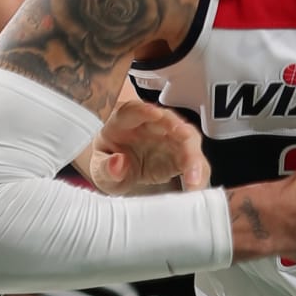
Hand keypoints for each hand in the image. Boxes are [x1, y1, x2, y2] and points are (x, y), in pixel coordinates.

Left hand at [89, 96, 210, 195]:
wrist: (116, 173)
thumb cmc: (107, 164)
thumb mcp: (98, 169)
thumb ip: (105, 167)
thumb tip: (118, 163)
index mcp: (123, 121)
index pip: (133, 110)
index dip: (145, 111)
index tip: (156, 114)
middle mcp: (150, 125)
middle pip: (169, 121)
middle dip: (180, 131)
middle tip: (186, 142)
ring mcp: (168, 138)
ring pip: (187, 139)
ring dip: (194, 157)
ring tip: (194, 178)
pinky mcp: (180, 154)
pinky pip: (193, 160)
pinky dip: (197, 172)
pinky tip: (195, 185)